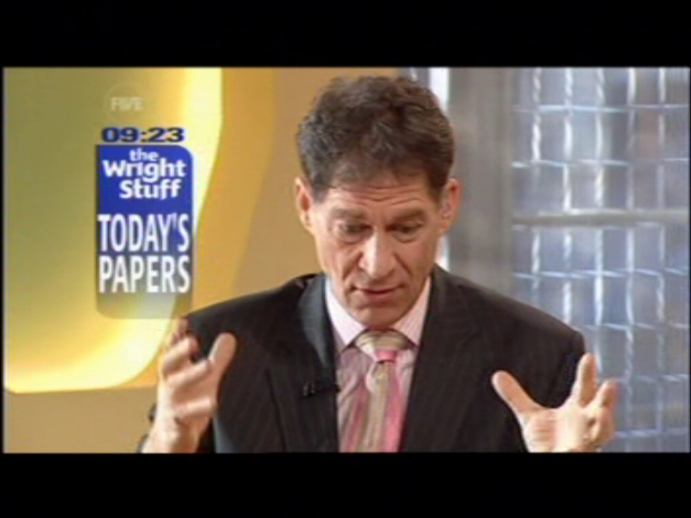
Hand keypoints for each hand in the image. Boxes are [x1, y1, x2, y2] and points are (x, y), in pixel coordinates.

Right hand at [143, 319, 237, 452]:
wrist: (170, 438)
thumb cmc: (186, 402)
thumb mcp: (204, 379)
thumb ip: (216, 358)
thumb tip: (228, 337)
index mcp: (175, 372)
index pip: (172, 350)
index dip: (176, 334)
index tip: (183, 320)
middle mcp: (170, 386)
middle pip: (168, 364)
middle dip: (179, 351)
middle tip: (192, 340)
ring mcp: (171, 405)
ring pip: (176, 389)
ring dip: (191, 375)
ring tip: (208, 365)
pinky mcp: (177, 426)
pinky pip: (184, 417)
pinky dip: (195, 411)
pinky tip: (211, 404)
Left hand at [491, 353, 616, 452]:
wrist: (551, 462)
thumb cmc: (549, 442)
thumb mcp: (530, 416)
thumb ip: (516, 396)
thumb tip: (498, 376)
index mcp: (577, 409)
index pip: (583, 388)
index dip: (586, 373)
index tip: (589, 357)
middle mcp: (586, 423)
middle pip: (598, 406)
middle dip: (604, 395)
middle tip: (610, 382)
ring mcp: (587, 441)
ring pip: (602, 432)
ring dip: (605, 423)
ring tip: (603, 413)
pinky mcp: (581, 455)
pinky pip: (581, 453)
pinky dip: (576, 451)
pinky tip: (571, 449)